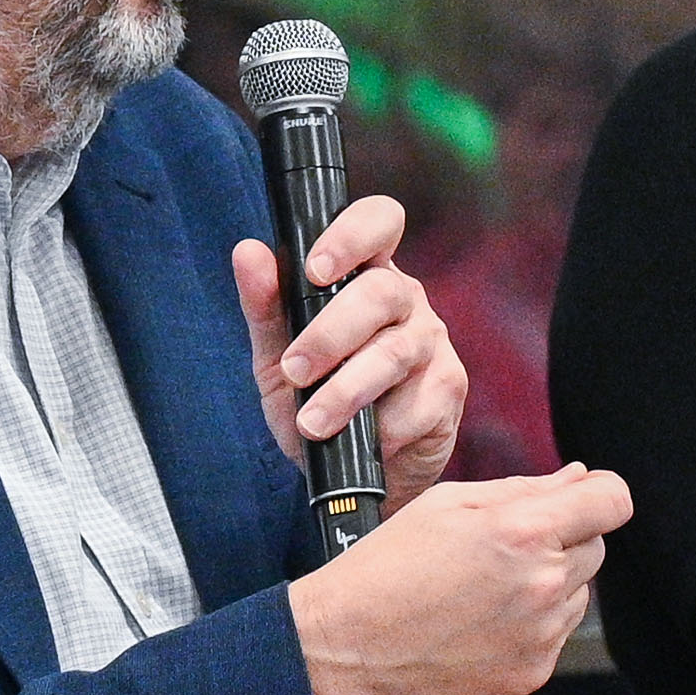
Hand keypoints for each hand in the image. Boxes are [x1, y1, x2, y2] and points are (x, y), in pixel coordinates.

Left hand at [233, 194, 463, 507]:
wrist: (350, 472)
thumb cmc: (316, 398)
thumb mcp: (277, 355)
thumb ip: (265, 306)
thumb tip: (247, 251)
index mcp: (366, 273)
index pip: (378, 222)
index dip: (351, 236)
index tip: (315, 271)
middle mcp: (406, 300)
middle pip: (382, 292)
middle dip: (330, 334)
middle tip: (294, 371)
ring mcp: (433, 343)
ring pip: (395, 352)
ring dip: (346, 390)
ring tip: (312, 422)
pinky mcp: (448, 389)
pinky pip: (416, 404)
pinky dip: (380, 429)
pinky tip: (361, 442)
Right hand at [288, 461, 630, 694]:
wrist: (348, 644)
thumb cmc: (387, 567)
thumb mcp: (447, 505)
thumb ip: (524, 490)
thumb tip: (579, 479)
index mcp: (523, 532)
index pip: (612, 501)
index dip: (598, 495)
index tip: (583, 500)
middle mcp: (542, 584)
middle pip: (596, 547)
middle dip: (563, 539)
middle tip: (502, 550)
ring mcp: (540, 634)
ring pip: (578, 593)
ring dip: (548, 584)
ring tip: (484, 590)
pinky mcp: (532, 672)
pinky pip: (556, 634)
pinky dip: (532, 625)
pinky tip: (482, 621)